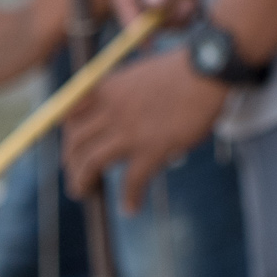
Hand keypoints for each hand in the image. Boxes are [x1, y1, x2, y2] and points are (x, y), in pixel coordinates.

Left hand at [61, 50, 225, 209]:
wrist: (208, 68)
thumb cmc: (180, 69)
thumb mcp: (139, 73)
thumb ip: (121, 92)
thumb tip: (115, 110)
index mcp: (107, 88)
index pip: (69, 117)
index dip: (68, 138)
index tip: (74, 150)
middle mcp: (112, 110)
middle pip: (76, 143)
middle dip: (72, 164)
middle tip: (78, 177)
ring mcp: (130, 131)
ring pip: (91, 163)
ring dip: (83, 182)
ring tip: (86, 193)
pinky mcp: (153, 148)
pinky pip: (131, 181)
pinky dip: (129, 197)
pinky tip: (131, 207)